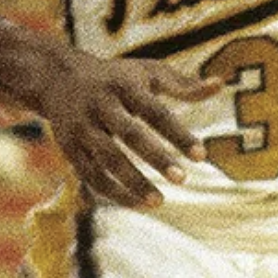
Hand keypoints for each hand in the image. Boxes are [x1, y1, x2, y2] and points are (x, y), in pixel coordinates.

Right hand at [33, 50, 220, 208]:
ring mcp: (82, 127)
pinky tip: (139, 204)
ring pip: (107, 159)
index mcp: (123, 85)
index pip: (155, 111)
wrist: (57, 78)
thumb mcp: (147, 73)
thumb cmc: (116, 77)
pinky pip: (91, 175)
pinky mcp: (70, 148)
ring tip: (160, 202)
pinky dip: (114, 192)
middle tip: (182, 179)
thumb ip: (182, 84)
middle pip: (129, 134)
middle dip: (155, 157)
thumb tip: (219, 84)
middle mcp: (100, 105)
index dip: (178, 134)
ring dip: (132, 182)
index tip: (201, 155)